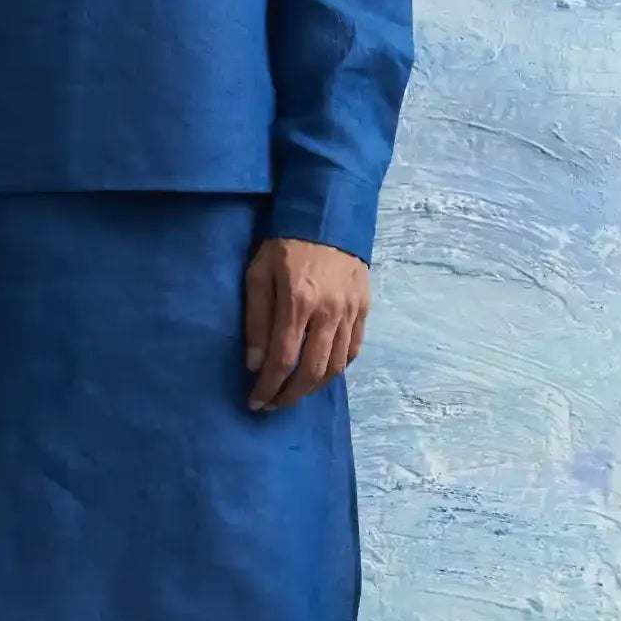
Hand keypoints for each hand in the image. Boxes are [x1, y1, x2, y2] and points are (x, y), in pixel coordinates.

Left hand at [242, 237, 368, 410]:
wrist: (329, 216)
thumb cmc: (284, 244)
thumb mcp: (258, 274)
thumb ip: (256, 320)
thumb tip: (255, 365)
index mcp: (299, 302)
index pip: (284, 360)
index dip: (269, 387)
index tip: (255, 402)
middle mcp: (330, 312)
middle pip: (313, 371)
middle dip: (290, 395)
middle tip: (273, 404)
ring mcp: (352, 312)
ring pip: (336, 366)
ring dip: (314, 387)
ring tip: (294, 392)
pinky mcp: (364, 309)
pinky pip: (354, 350)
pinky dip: (337, 368)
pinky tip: (321, 373)